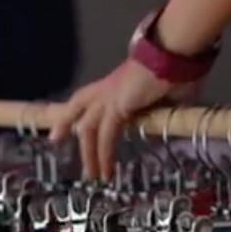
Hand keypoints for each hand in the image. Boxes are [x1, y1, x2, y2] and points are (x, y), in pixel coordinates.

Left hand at [48, 59, 177, 178]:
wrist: (174, 57)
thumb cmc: (176, 72)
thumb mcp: (166, 98)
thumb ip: (159, 112)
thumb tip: (163, 125)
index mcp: (117, 84)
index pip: (91, 97)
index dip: (80, 108)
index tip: (71, 122)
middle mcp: (107, 89)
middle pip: (78, 105)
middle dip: (64, 122)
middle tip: (55, 139)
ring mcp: (108, 96)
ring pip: (87, 127)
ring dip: (88, 153)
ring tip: (92, 174)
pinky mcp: (115, 107)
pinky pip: (105, 136)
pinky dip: (104, 155)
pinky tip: (106, 171)